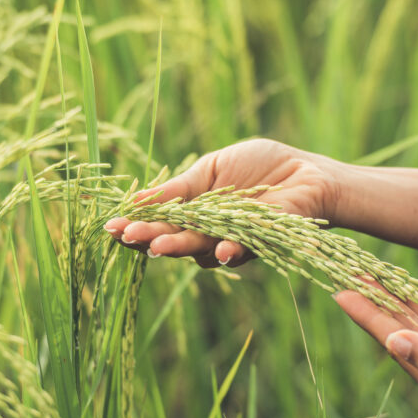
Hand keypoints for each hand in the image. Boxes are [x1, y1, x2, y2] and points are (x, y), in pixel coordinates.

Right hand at [104, 139, 344, 266]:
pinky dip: (227, 250)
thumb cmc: (260, 166)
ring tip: (159, 245)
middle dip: (149, 238)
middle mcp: (207, 233)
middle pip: (172, 239)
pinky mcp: (258, 244)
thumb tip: (137, 199)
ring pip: (199, 249)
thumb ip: (179, 188)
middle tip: (129, 237)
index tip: (111, 226)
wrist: (306, 172)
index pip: (158, 221)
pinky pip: (238, 251)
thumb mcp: (212, 169)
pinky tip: (219, 250)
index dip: (136, 224)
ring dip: (179, 246)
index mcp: (192, 212)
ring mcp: (230, 241)